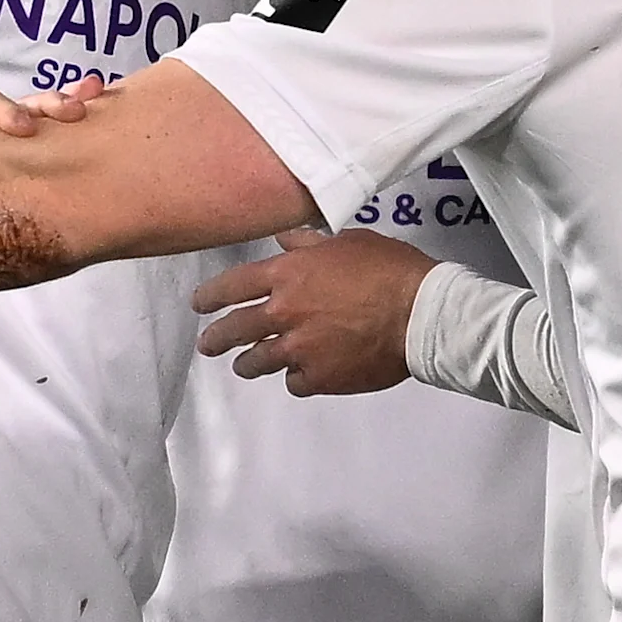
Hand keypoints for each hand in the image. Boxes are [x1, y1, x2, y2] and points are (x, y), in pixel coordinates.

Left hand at [194, 226, 434, 394]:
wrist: (421, 314)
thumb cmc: (389, 270)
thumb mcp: (347, 242)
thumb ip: (309, 243)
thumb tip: (284, 238)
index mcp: (288, 275)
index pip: (233, 285)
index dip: (211, 296)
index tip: (199, 304)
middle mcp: (284, 313)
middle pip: (234, 329)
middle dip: (216, 338)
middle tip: (208, 344)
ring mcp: (299, 349)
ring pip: (258, 362)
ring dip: (249, 363)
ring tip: (246, 365)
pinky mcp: (319, 378)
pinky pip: (295, 382)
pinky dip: (297, 378)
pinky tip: (304, 374)